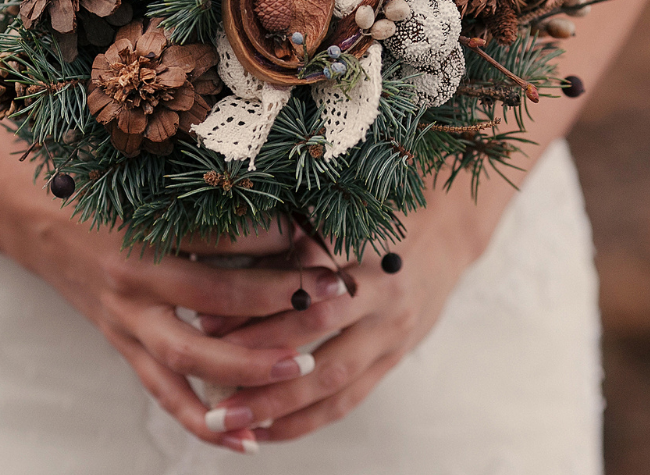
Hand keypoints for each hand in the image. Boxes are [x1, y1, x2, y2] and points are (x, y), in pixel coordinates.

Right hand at [8, 207, 349, 452]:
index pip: (221, 234)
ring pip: (192, 354)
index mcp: (141, 226)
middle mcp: (133, 276)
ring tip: (302, 366)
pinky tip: (246, 438)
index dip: (276, 234)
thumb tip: (278, 197)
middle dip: (280, 298)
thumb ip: (202, 188)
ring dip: (250, 365)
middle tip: (334, 294)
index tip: (320, 233)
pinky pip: (165, 392)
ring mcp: (125, 317)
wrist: (29, 211)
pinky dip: (204, 420)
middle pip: (216, 295)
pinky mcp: (122, 343)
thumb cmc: (95, 184)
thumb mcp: (144, 174)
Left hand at [193, 183, 506, 442]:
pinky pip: (348, 401)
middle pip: (318, 336)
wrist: (443, 233)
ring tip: (231, 421)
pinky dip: (306, 420)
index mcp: (364, 250)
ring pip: (334, 381)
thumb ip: (290, 242)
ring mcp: (393, 333)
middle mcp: (384, 294)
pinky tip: (267, 432)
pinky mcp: (393, 360)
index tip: (206, 325)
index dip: (255, 309)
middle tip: (210, 383)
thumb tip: (216, 269)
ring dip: (279, 406)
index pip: (305, 284)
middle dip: (260, 365)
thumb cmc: (374, 218)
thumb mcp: (338, 217)